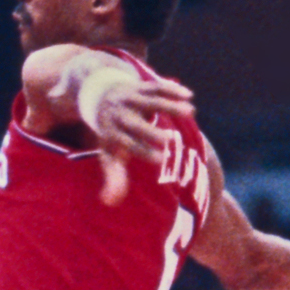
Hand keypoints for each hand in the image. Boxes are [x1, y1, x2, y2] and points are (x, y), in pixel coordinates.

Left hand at [91, 77, 193, 204]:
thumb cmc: (110, 133)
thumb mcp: (108, 153)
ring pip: (149, 100)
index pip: (126, 144)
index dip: (142, 151)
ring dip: (169, 105)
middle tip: (168, 140)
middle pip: (134, 123)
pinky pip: (156, 86)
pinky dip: (171, 89)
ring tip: (191, 112)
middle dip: (149, 131)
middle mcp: (120, 114)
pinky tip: (189, 95)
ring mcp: (130, 98)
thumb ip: (113, 178)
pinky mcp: (140, 86)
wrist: (99, 95)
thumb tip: (110, 202)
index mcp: (112, 133)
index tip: (160, 161)